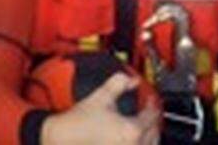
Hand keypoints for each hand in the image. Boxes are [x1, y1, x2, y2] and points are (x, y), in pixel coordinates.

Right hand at [41, 74, 159, 144]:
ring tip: (145, 127)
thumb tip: (131, 79)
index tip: (149, 99)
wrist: (63, 139)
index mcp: (132, 130)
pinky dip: (140, 144)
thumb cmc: (80, 122)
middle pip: (154, 133)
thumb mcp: (101, 97)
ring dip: (150, 136)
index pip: (151, 116)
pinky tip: (133, 140)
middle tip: (149, 112)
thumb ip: (119, 83)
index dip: (152, 105)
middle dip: (153, 121)